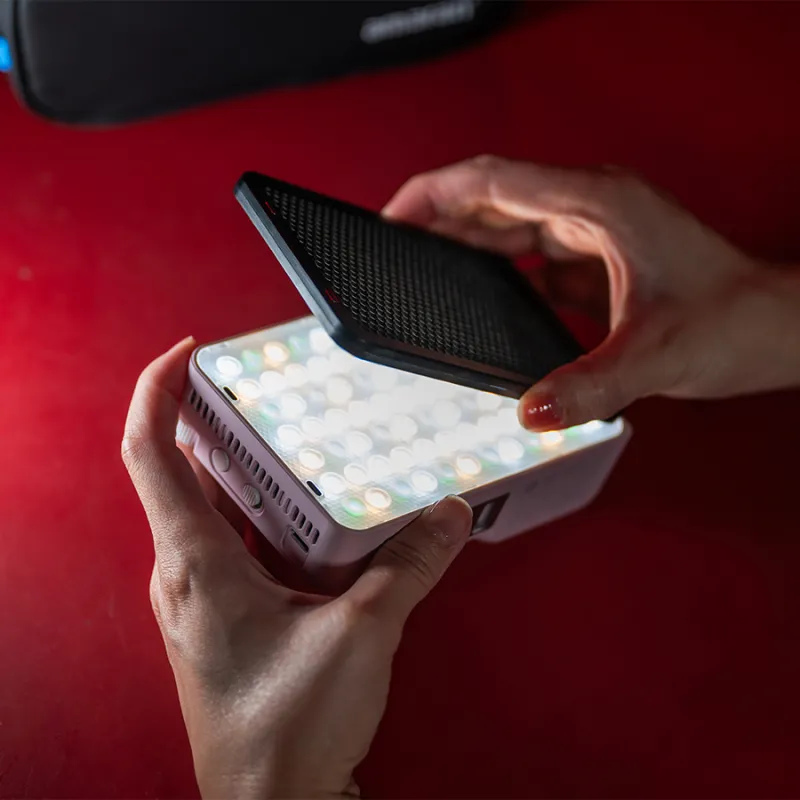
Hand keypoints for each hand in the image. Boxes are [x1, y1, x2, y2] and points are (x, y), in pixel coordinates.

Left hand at [121, 338, 472, 799]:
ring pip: (214, 507)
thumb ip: (409, 566)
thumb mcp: (360, 635)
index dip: (160, 390)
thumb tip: (447, 514)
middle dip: (220, 420)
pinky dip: (268, 513)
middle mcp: (187, 572)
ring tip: (297, 438)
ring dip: (249, 469)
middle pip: (184, 470)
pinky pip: (237, 542)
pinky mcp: (228, 615)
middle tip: (268, 386)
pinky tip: (315, 512)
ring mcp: (204, 595)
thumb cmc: (286, 732)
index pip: (149, 452)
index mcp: (196, 563)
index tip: (190, 351)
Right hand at [384, 156, 799, 429]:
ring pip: (506, 227)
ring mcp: (590, 233)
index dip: (432, 193)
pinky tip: (472, 297)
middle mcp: (588, 208)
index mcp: (597, 204)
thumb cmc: (733, 321)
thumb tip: (528, 412)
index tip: (389, 218)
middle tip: (388, 253)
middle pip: (490, 200)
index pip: (492, 180)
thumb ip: (589, 385)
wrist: (774, 328)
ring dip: (460, 246)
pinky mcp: (592, 261)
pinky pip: (527, 258)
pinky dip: (493, 273)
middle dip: (434, 221)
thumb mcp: (656, 357)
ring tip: (415, 272)